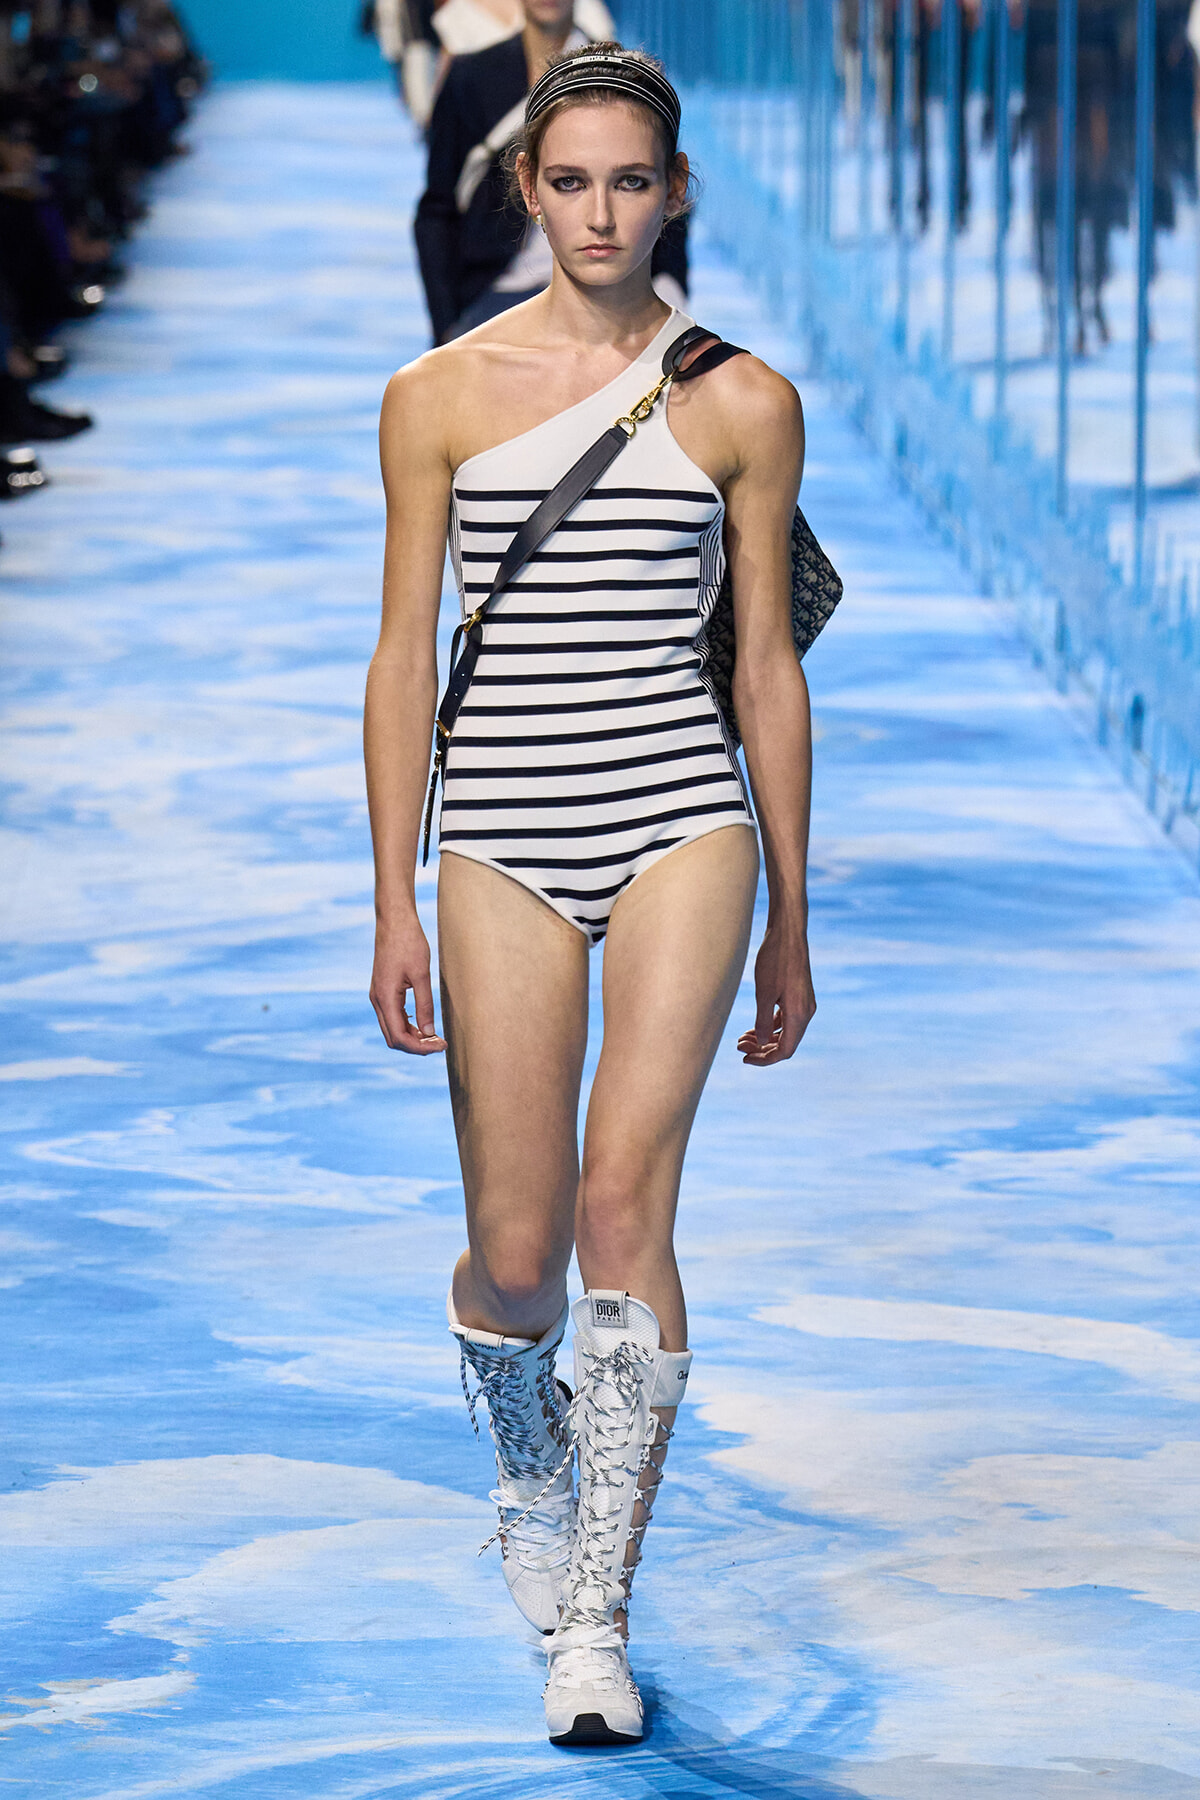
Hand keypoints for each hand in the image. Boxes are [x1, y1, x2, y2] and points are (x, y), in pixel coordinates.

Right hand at [369, 914, 446, 1054]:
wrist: (394, 920)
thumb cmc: (409, 943)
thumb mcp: (421, 974)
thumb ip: (425, 1005)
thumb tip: (430, 1032)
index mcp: (385, 998)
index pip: (400, 1037)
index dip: (421, 1047)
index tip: (442, 1045)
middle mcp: (377, 1000)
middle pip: (393, 1038)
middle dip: (416, 1046)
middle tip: (440, 1044)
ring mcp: (378, 996)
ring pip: (392, 1029)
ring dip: (412, 1037)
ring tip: (435, 1036)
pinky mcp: (382, 990)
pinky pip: (392, 1016)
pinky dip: (407, 1025)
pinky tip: (424, 1023)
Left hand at [737, 917, 815, 1065]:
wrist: (787, 933)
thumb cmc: (774, 959)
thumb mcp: (764, 992)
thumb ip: (763, 1021)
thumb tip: (763, 1044)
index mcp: (799, 1014)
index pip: (785, 1050)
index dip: (765, 1059)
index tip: (744, 1058)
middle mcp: (806, 1012)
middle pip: (786, 1043)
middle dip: (762, 1048)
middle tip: (738, 1046)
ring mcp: (804, 1003)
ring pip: (785, 1031)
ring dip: (765, 1037)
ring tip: (742, 1038)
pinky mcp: (799, 995)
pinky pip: (786, 1019)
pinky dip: (771, 1025)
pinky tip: (755, 1025)